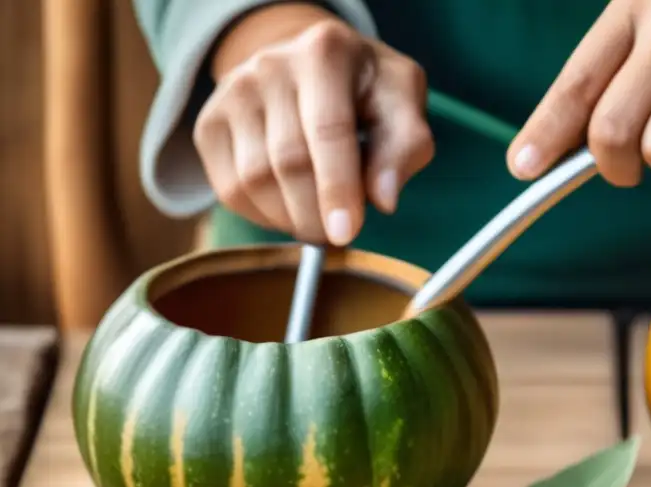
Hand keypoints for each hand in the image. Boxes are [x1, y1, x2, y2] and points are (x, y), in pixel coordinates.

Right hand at [195, 5, 434, 244]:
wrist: (313, 66)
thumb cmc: (367, 90)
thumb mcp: (403, 102)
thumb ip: (406, 145)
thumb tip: (384, 198)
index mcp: (326, 53)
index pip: (328, 130)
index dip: (337, 188)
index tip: (346, 233)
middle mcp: (270, 65)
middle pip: (287, 161)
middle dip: (315, 214)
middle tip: (338, 235)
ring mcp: (232, 92)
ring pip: (253, 180)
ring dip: (290, 219)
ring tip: (318, 220)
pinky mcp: (210, 123)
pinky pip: (229, 189)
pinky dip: (263, 216)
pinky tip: (289, 210)